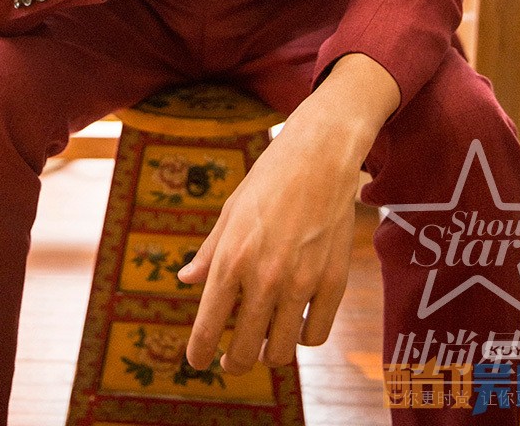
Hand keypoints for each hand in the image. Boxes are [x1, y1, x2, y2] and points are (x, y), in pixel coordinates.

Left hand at [177, 101, 360, 375]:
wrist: (319, 157)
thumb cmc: (268, 180)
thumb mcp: (230, 212)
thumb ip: (210, 253)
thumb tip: (185, 281)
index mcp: (231, 261)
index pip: (208, 328)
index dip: (199, 353)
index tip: (198, 360)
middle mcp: (264, 279)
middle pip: (245, 353)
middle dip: (234, 363)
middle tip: (232, 360)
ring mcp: (301, 284)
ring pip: (282, 352)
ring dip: (270, 354)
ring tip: (266, 343)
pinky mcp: (333, 283)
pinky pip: (316, 335)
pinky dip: (304, 337)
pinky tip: (297, 323)